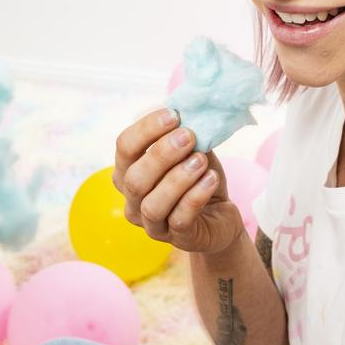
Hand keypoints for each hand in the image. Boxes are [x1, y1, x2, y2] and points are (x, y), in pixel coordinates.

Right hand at [113, 107, 244, 253]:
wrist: (220, 214)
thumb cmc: (198, 177)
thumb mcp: (191, 149)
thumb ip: (184, 132)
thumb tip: (187, 105)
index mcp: (128, 172)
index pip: (124, 147)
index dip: (145, 129)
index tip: (173, 115)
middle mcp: (133, 200)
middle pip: (135, 178)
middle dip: (161, 154)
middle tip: (188, 136)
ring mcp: (152, 224)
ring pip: (153, 204)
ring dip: (177, 178)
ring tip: (200, 160)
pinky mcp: (178, 239)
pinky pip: (180, 219)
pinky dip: (195, 196)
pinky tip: (210, 179)